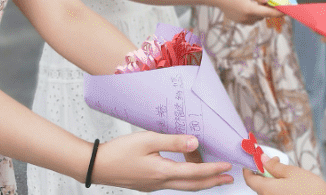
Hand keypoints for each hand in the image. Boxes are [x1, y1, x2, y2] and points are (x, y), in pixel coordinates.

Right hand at [93, 132, 232, 190]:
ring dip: (200, 182)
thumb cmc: (119, 151)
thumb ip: (172, 141)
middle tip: (229, 178)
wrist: (97, 166)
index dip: (213, 170)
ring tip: (213, 176)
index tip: (227, 166)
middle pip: (193, 185)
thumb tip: (195, 142)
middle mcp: (160, 182)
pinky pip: (173, 183)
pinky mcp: (147, 184)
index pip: (194, 172)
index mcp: (162, 172)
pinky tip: (186, 172)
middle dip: (213, 181)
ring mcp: (154, 185)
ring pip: (183, 186)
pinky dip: (186, 179)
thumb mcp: (146, 140)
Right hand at [212, 0, 278, 24]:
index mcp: (249, 9)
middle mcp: (246, 18)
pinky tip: (251, 5)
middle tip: (275, 2)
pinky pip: (251, 19)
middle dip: (270, 10)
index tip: (287, 11)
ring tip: (261, 1)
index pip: (268, 13)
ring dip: (261, 12)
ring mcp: (242, 20)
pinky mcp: (238, 21)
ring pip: (257, 18)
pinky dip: (254, 13)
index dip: (279, 12)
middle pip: (263, 16)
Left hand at [243, 155, 325, 194]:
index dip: (249, 168)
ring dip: (270, 179)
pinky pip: (274, 194)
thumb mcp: (292, 172)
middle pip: (258, 185)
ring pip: (266, 189)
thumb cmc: (311, 190)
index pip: (249, 180)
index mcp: (268, 190)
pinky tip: (287, 181)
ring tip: (283, 170)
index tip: (252, 159)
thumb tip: (262, 160)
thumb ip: (274, 167)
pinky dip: (276, 186)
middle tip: (274, 161)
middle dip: (263, 171)